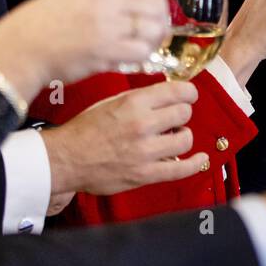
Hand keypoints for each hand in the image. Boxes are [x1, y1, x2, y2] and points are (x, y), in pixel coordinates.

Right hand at [0, 0, 169, 99]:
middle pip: (156, 5)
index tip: (154, 14)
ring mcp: (106, 23)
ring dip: (154, 40)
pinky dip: (143, 56)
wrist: (19, 48)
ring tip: (144, 48)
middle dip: (160, 21)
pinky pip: (141, 51)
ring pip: (153, 28)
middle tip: (155, 34)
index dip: (158, 2)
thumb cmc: (42, 25)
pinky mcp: (105, 49)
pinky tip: (133, 59)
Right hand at [44, 81, 209, 198]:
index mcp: (134, 103)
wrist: (64, 159)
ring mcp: (145, 151)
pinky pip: (181, 169)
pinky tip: (200, 159)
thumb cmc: (85, 130)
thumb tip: (169, 95)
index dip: (188, 93)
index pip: (179, 91)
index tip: (189, 96)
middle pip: (184, 113)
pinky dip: (195, 164)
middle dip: (181, 115)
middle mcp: (142, 124)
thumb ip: (141, 99)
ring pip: (186, 139)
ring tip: (171, 138)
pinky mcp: (145, 174)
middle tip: (172, 120)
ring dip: (182, 137)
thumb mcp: (111, 102)